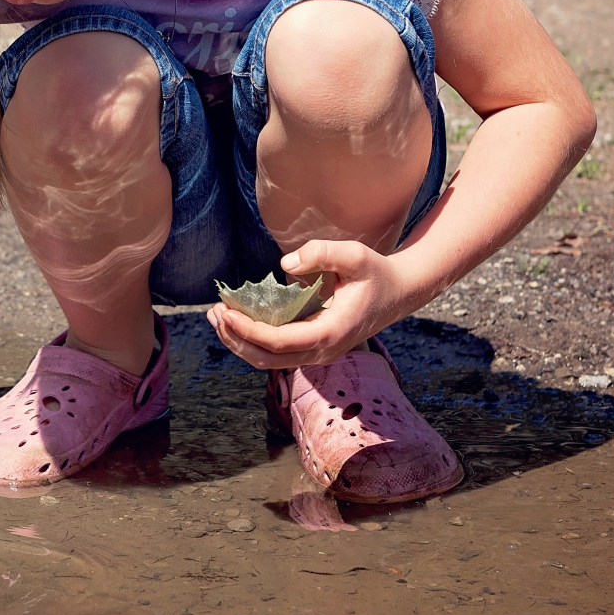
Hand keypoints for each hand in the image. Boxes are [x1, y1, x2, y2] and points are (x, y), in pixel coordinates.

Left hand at [206, 240, 416, 368]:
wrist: (400, 293)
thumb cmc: (376, 272)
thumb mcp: (355, 255)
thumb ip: (322, 253)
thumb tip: (284, 265)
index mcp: (331, 333)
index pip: (279, 342)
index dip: (247, 330)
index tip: (225, 311)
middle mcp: (323, 351)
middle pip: (267, 359)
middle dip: (235, 338)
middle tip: (213, 312)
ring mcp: (319, 353)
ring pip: (269, 361)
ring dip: (239, 342)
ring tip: (217, 316)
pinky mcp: (314, 348)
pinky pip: (277, 353)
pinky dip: (252, 341)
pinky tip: (237, 320)